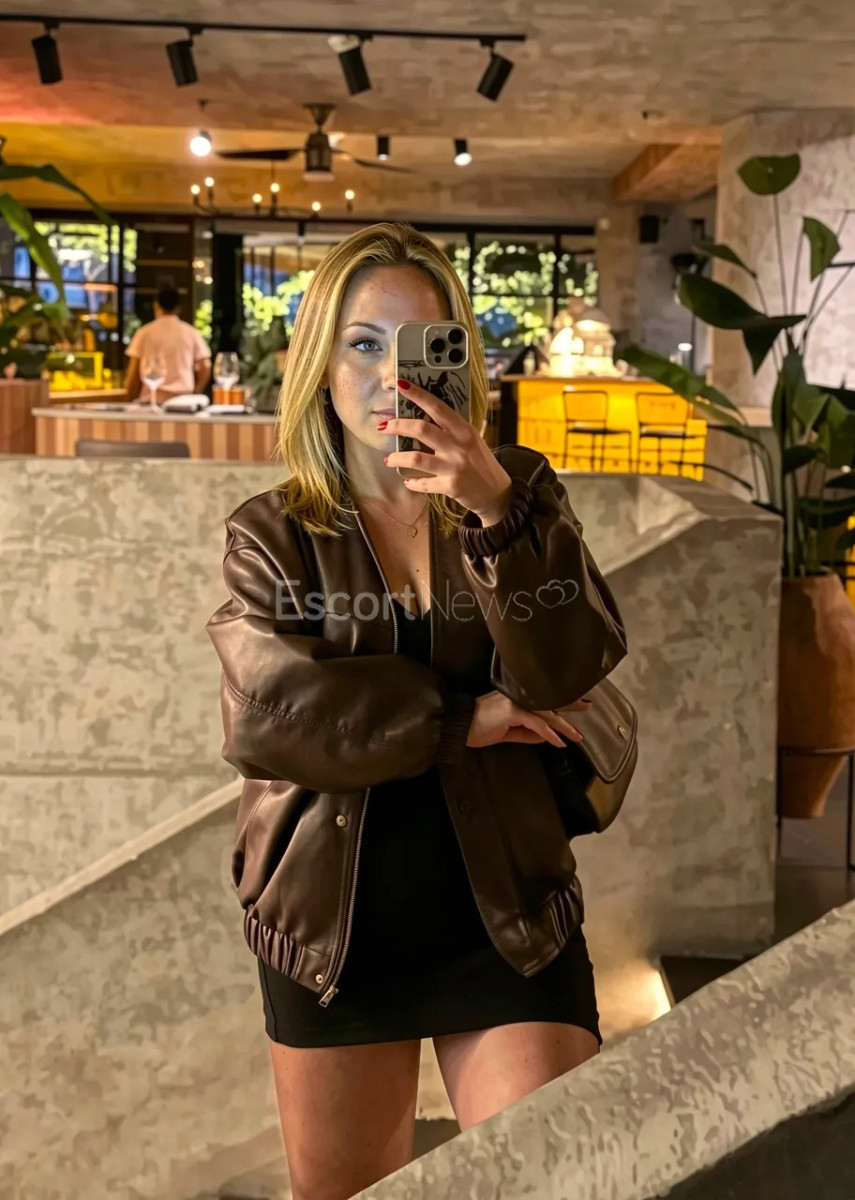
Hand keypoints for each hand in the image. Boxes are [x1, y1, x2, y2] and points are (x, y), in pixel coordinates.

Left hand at [381, 378, 513, 522]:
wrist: (496, 492)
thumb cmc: (480, 462)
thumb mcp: (470, 440)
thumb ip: (451, 430)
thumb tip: (421, 419)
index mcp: (463, 429)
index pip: (437, 407)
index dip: (417, 394)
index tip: (400, 384)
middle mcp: (459, 446)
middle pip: (421, 429)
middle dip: (398, 425)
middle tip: (383, 426)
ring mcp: (454, 466)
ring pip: (416, 458)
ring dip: (397, 458)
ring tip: (389, 459)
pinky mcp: (450, 486)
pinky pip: (423, 483)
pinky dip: (412, 483)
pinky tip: (407, 481)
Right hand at [466, 691, 588, 749]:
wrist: (458, 726)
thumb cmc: (478, 728)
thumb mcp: (507, 731)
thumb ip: (527, 732)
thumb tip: (547, 735)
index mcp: (515, 698)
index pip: (541, 697)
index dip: (559, 699)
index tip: (576, 700)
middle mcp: (516, 695)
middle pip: (548, 700)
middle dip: (569, 704)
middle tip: (587, 705)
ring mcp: (514, 702)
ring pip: (546, 713)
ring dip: (563, 726)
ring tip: (577, 735)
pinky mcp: (511, 711)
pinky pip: (536, 724)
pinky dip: (549, 734)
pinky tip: (559, 742)